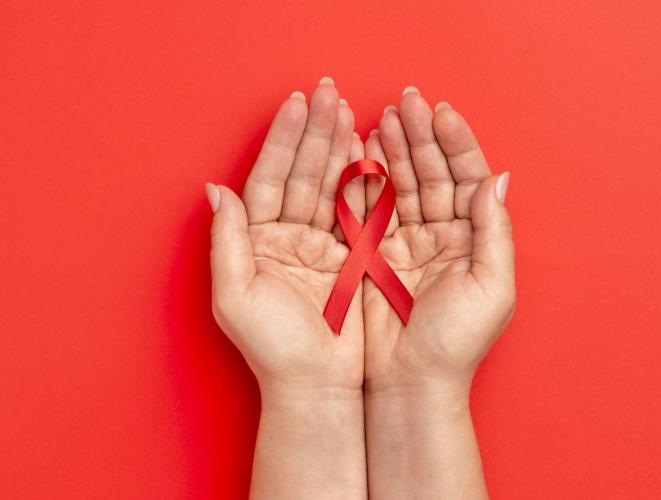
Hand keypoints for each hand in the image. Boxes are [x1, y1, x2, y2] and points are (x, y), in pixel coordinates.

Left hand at [208, 77, 365, 399]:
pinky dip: (363, 182)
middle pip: (301, 174)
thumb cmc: (272, 349)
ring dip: (338, 148)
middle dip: (314, 133)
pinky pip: (355, 212)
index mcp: (256, 241)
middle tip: (329, 93)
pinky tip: (368, 151)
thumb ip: (227, 240)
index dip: (282, 140)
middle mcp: (286, 237)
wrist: (317, 387)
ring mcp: (319, 245)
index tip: (297, 104)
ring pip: (329, 186)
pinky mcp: (349, 258)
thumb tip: (215, 190)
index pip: (269, 179)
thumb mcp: (236, 296)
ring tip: (348, 111)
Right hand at [363, 88, 515, 397]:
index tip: (441, 113)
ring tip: (384, 117)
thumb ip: (494, 231)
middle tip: (406, 102)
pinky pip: (372, 208)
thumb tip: (496, 179)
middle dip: (421, 137)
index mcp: (474, 241)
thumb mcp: (492, 287)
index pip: (467, 179)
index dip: (457, 144)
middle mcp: (442, 236)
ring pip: (402, 185)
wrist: (410, 383)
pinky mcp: (375, 254)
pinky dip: (367, 179)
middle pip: (434, 174)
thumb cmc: (456, 343)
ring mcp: (406, 242)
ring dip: (394, 150)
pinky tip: (363, 151)